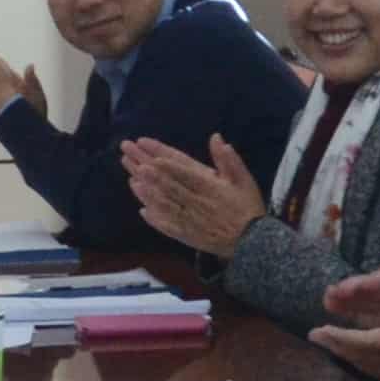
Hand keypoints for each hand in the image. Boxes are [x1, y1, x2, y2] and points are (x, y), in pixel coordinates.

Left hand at [118, 132, 265, 257]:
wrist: (252, 243)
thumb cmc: (247, 207)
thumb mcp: (244, 180)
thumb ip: (228, 159)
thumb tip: (216, 138)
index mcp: (209, 185)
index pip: (181, 170)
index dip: (164, 160)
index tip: (147, 149)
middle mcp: (196, 202)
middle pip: (166, 183)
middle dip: (145, 168)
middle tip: (127, 155)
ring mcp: (189, 219)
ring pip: (164, 204)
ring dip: (146, 191)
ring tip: (131, 179)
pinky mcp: (187, 235)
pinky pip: (167, 226)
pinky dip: (155, 218)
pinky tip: (142, 210)